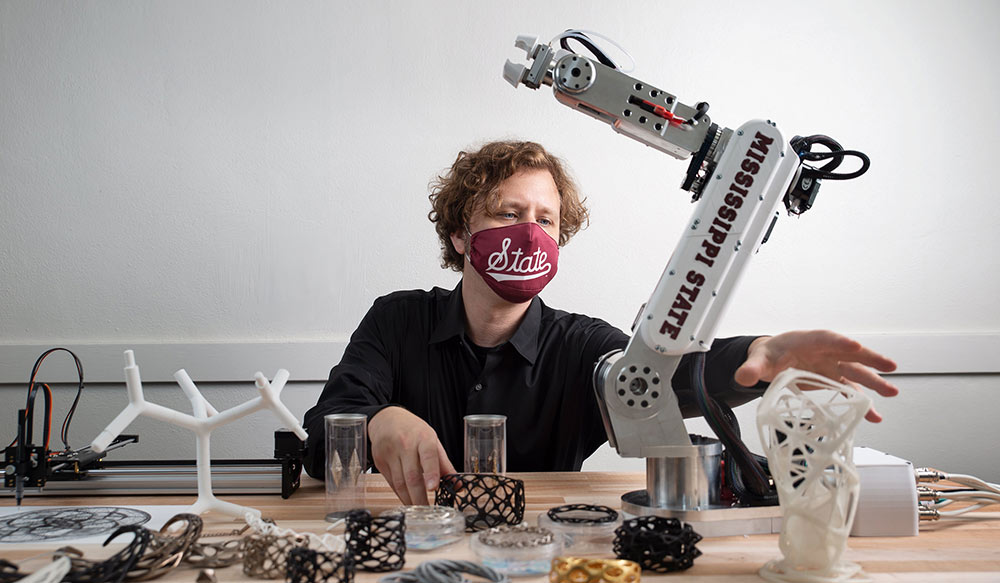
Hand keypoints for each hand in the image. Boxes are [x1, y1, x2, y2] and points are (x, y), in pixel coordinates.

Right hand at [368, 406, 455, 504]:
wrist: (386, 419)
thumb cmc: (413, 431)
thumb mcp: (432, 440)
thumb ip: (444, 464)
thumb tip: (457, 485)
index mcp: (423, 437)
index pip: (428, 455)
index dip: (431, 472)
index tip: (433, 488)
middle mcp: (405, 444)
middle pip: (412, 475)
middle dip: (419, 496)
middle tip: (427, 511)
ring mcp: (390, 453)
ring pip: (400, 482)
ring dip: (409, 499)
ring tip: (418, 510)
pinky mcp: (380, 461)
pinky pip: (391, 482)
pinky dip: (400, 494)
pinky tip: (407, 500)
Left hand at [734, 330, 898, 422]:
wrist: (769, 361)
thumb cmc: (767, 355)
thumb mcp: (758, 360)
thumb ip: (752, 368)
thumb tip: (744, 376)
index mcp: (804, 340)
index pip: (824, 338)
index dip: (839, 341)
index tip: (854, 345)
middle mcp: (822, 351)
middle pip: (849, 353)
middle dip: (869, 358)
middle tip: (889, 366)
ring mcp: (829, 365)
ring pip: (855, 372)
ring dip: (873, 382)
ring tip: (891, 392)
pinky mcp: (831, 379)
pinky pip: (850, 391)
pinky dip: (862, 403)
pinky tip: (874, 415)